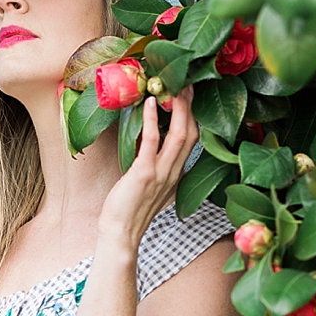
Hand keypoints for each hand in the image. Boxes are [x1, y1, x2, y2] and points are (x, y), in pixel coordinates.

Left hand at [97, 84, 198, 253]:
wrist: (121, 232)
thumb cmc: (130, 209)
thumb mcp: (150, 185)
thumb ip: (155, 166)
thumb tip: (148, 142)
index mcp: (177, 174)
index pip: (194, 140)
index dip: (193, 116)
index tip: (189, 95)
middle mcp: (175, 172)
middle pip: (192, 133)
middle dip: (191, 106)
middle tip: (187, 82)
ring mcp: (162, 173)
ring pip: (179, 135)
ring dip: (178, 108)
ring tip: (174, 86)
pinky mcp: (144, 173)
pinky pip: (152, 142)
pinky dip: (153, 120)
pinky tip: (150, 103)